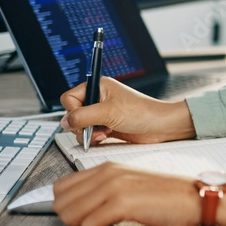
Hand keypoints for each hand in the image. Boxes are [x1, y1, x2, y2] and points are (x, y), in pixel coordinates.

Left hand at [53, 163, 198, 225]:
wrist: (198, 198)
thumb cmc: (169, 197)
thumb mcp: (132, 186)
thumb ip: (106, 191)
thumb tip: (81, 208)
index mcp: (107, 168)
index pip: (61, 186)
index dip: (66, 207)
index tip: (83, 218)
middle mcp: (107, 173)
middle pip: (60, 201)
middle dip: (72, 221)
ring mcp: (114, 187)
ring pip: (69, 214)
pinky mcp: (122, 203)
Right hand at [59, 76, 194, 145]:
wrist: (161, 127)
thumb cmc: (142, 112)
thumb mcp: (108, 112)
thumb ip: (83, 116)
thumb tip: (64, 122)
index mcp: (98, 87)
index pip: (70, 98)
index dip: (73, 111)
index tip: (82, 119)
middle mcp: (99, 99)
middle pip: (74, 114)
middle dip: (82, 125)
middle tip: (94, 129)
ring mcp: (103, 114)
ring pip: (81, 126)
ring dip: (89, 133)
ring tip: (103, 133)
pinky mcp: (108, 126)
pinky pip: (91, 134)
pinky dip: (95, 138)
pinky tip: (106, 137)